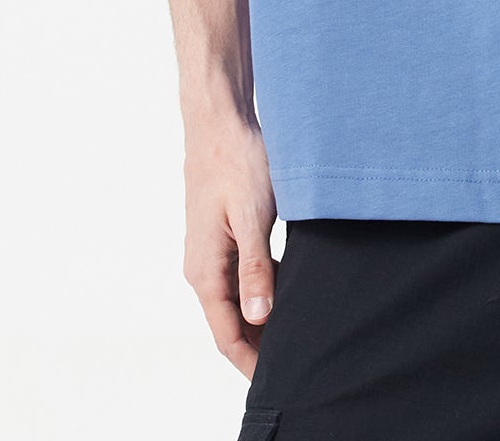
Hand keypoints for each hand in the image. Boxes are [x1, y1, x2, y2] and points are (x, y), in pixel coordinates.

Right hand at [182, 113, 278, 380]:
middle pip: (230, 323)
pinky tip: (287, 290)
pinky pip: (239, 278)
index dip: (252, 362)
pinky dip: (261, 291)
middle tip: (298, 359)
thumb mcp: (252, 216)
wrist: (220, 120)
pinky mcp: (222, 236)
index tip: (281, 379)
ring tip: (297, 332)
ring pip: (236, 301)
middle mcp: (202, 267)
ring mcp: (210, 252)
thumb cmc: (235, 161)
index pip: (226, 334)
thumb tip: (259, 317)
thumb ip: (255, 269)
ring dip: (262, 318)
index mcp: (205, 269)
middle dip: (259, 345)